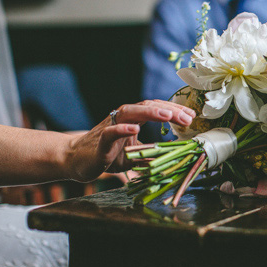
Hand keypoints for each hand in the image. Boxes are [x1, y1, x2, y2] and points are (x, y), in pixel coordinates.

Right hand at [65, 100, 194, 181]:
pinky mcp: (100, 142)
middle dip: (169, 110)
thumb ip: (152, 153)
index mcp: (132, 119)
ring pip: (130, 113)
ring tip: (167, 115)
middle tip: (187, 117)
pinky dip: (122, 129)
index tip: (192, 116)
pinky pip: (111, 132)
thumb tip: (175, 156)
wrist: (75, 160)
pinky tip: (135, 129)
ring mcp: (110, 127)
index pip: (156, 109)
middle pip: (147, 107)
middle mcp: (122, 118)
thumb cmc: (107, 155)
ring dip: (150, 113)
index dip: (174, 110)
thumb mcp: (135, 155)